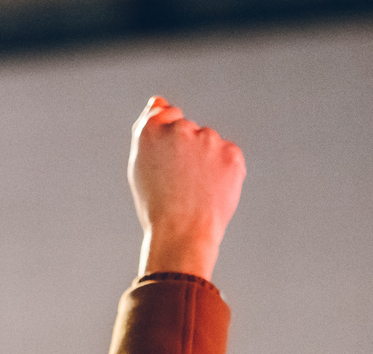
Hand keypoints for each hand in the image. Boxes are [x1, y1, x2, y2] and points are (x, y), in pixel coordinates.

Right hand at [128, 96, 244, 280]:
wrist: (181, 234)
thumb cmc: (158, 205)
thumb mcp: (141, 164)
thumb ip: (149, 128)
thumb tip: (159, 100)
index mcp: (150, 130)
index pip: (165, 111)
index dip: (167, 139)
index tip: (167, 161)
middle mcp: (179, 129)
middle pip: (189, 129)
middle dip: (188, 151)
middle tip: (179, 184)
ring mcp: (207, 139)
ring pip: (210, 144)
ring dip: (206, 161)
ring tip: (195, 192)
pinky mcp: (231, 154)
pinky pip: (228, 157)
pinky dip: (224, 172)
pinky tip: (211, 192)